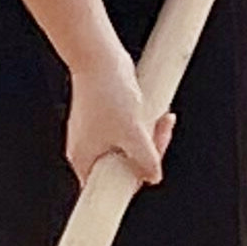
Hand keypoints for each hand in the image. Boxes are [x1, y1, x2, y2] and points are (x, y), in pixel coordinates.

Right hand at [67, 54, 171, 187]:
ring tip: (162, 120)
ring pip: (129, 147)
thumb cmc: (107, 94)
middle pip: (124, 165)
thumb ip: (146, 160)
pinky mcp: (105, 118)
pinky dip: (143, 124)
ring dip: (150, 135)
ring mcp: (95, 133)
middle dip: (149, 151)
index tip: (150, 172)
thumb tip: (154, 176)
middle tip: (162, 133)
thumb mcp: (133, 134)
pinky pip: (128, 130)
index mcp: (84, 160)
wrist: (100, 59)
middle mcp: (86, 149)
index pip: (110, 186)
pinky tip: (156, 114)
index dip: (134, 180)